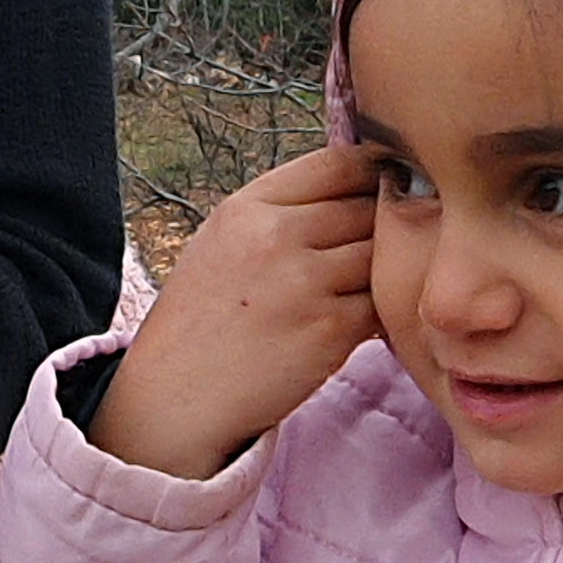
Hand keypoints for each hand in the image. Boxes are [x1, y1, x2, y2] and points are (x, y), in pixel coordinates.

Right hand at [89, 144, 376, 478]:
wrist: (174, 399)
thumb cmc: (202, 322)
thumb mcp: (223, 242)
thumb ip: (282, 211)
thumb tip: (358, 186)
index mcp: (247, 207)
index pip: (338, 163)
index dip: (374, 171)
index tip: (388, 188)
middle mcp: (276, 236)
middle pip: (369, 207)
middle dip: (383, 227)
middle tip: (381, 251)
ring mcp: (305, 283)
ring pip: (384, 254)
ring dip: (387, 271)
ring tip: (363, 290)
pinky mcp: (330, 331)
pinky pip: (385, 304)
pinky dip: (383, 312)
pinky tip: (359, 324)